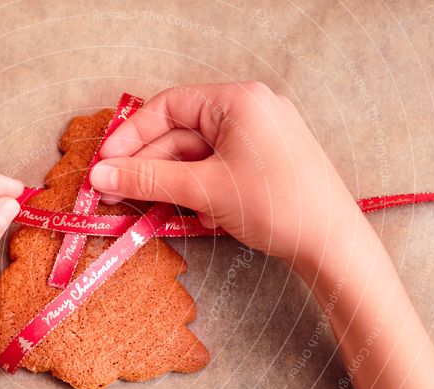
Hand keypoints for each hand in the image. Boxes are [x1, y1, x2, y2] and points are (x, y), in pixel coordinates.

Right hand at [90, 82, 363, 270]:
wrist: (334, 244)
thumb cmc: (275, 206)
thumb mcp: (204, 191)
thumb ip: (148, 180)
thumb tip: (99, 176)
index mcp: (238, 100)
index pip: (169, 107)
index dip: (131, 136)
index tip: (105, 164)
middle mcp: (251, 109)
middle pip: (182, 134)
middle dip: (152, 168)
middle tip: (117, 195)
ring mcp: (262, 136)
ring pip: (199, 157)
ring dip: (178, 186)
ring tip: (161, 213)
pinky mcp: (268, 162)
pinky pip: (221, 169)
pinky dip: (205, 191)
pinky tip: (206, 218)